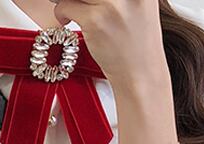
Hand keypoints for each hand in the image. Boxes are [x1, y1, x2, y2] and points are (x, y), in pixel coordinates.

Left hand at [51, 0, 169, 88]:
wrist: (142, 75)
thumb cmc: (137, 44)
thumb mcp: (135, 5)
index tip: (87, 0)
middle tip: (73, 1)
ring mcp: (112, 4)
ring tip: (70, 8)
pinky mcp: (96, 21)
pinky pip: (65, 5)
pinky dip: (61, 12)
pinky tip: (68, 21)